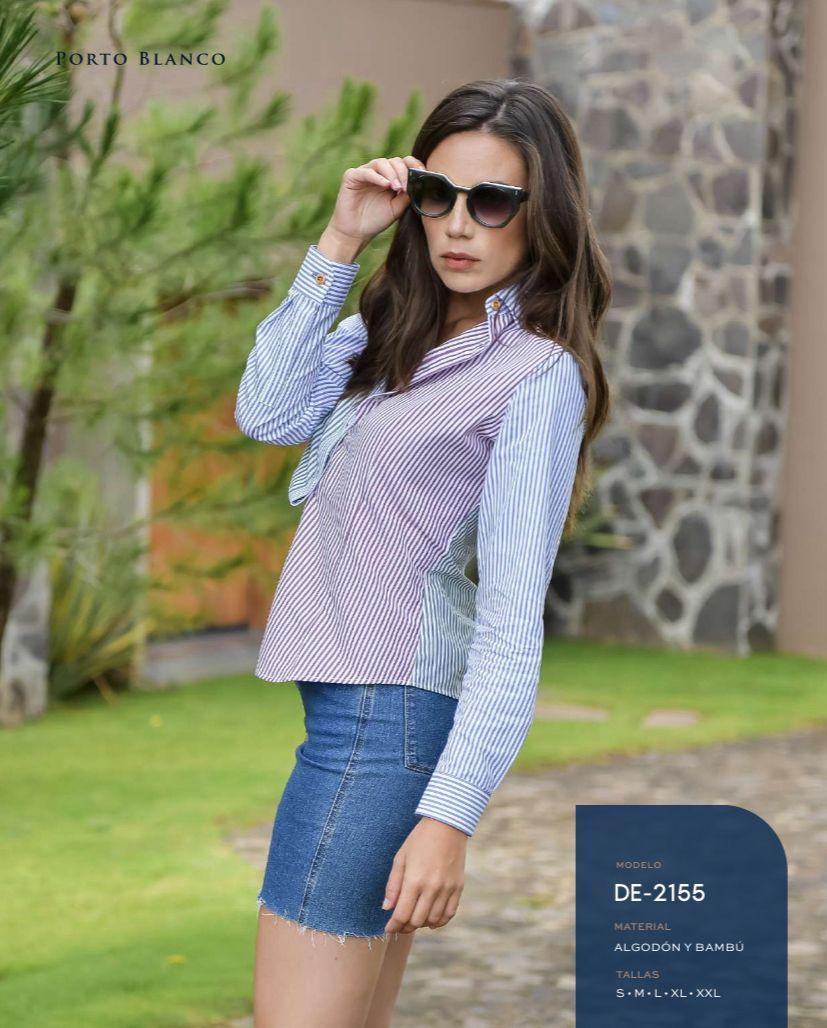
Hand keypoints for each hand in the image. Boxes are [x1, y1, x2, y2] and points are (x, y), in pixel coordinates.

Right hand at [319, 155, 426, 261]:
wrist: (356, 233)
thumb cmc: (375, 221)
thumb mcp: (397, 208)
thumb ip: (407, 195)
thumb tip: (420, 184)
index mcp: (390, 177)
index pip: (404, 163)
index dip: (414, 165)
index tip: (423, 173)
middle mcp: (378, 172)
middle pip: (394, 161)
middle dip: (403, 172)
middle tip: (406, 187)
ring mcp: (364, 172)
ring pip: (381, 163)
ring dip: (392, 174)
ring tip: (397, 188)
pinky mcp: (351, 176)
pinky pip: (366, 172)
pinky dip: (377, 176)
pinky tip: (386, 185)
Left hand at [382, 816, 466, 933]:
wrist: (447, 825)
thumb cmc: (419, 839)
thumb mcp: (401, 858)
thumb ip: (393, 885)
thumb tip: (387, 908)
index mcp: (414, 880)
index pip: (402, 915)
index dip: (393, 926)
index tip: (388, 929)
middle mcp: (432, 888)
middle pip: (417, 921)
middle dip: (405, 927)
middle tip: (399, 926)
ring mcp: (447, 889)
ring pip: (433, 920)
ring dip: (421, 924)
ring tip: (414, 920)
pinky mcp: (458, 887)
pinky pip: (449, 913)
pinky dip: (440, 921)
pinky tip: (431, 920)